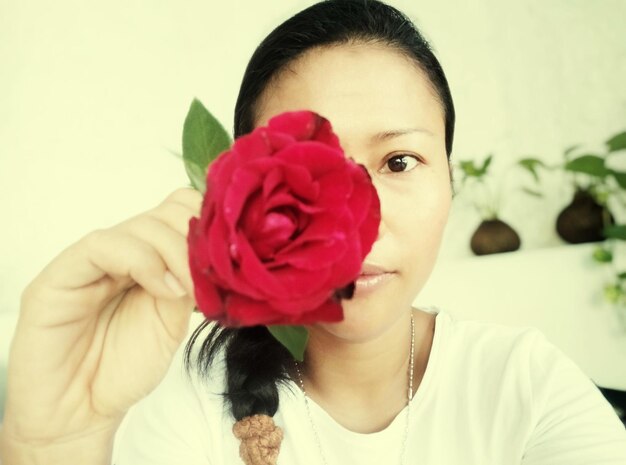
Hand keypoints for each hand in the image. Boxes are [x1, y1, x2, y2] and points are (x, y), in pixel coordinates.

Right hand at [1, 187, 201, 446]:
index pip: (179, 211)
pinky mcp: (60, 274)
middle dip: (196, 240)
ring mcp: (90, 259)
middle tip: (211, 276)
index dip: (208, 224)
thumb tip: (214, 256)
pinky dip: (143, 262)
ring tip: (187, 292)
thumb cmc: (123, 367)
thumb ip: (188, 283)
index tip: (231, 253)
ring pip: (141, 225)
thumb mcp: (173, 321)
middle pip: (166, 211)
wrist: (79, 411)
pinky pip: (103, 246)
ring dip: (176, 253)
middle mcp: (121, 250)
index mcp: (148, 257)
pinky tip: (164, 290)